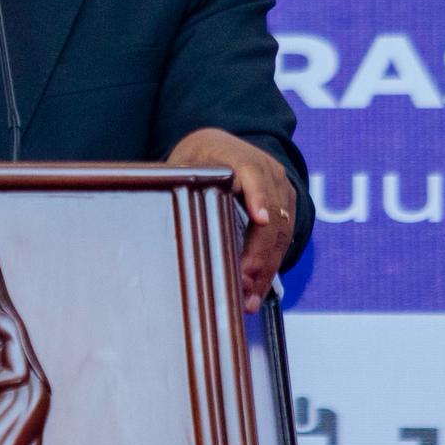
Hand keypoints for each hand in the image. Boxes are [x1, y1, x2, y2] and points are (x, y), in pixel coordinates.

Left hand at [167, 128, 295, 313]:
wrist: (222, 146)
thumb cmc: (197, 159)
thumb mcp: (182, 165)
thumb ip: (177, 185)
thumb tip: (158, 211)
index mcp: (238, 156)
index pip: (253, 175)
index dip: (259, 197)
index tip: (260, 219)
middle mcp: (267, 170)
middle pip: (271, 213)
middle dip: (259, 252)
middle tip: (244, 282)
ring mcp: (281, 188)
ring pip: (281, 232)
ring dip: (267, 268)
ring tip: (249, 298)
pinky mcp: (287, 206)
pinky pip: (283, 240)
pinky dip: (270, 267)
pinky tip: (257, 291)